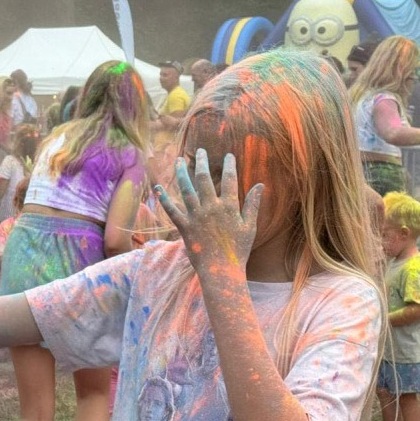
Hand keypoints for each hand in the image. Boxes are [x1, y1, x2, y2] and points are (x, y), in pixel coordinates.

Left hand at [155, 150, 261, 273]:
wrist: (221, 269)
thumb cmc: (238, 250)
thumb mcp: (249, 226)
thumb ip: (253, 204)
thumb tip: (261, 185)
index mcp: (229, 207)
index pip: (230, 180)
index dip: (229, 166)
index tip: (227, 155)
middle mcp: (211, 208)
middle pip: (204, 179)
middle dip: (202, 162)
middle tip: (199, 151)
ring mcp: (196, 217)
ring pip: (187, 190)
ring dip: (182, 173)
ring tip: (179, 161)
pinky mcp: (184, 227)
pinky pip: (172, 210)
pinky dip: (164, 199)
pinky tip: (158, 187)